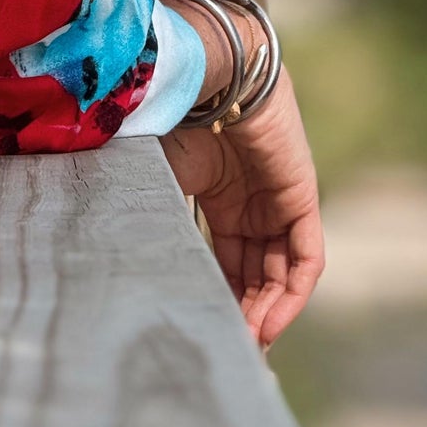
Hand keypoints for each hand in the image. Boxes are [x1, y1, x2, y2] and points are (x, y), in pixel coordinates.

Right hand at [162, 66, 323, 350]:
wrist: (206, 73)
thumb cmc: (171, 116)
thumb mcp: (154, 180)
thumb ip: (150, 221)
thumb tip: (119, 275)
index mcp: (216, 196)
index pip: (224, 263)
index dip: (218, 300)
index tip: (205, 336)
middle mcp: (251, 202)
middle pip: (255, 274)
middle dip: (242, 315)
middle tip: (228, 353)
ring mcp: (279, 201)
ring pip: (281, 273)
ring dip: (266, 313)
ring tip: (246, 348)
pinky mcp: (302, 197)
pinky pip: (307, 257)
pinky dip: (292, 294)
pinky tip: (269, 323)